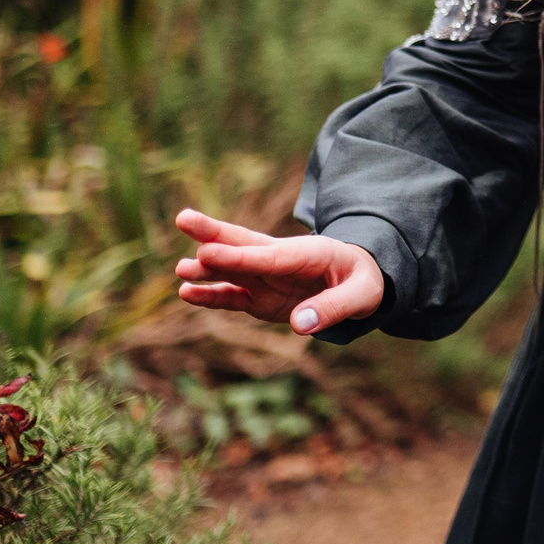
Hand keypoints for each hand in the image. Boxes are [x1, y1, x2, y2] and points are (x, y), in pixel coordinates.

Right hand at [173, 208, 384, 334]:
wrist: (361, 282)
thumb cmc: (364, 282)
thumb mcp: (363, 295)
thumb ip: (334, 307)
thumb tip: (300, 324)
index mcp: (308, 253)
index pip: (270, 256)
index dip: (239, 256)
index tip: (209, 252)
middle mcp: (281, 260)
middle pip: (244, 245)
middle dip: (214, 233)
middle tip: (183, 219)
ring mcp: (267, 278)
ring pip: (232, 270)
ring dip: (207, 269)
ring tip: (180, 270)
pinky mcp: (260, 297)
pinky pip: (233, 296)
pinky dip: (212, 296)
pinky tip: (187, 293)